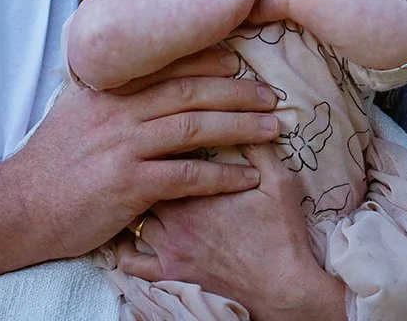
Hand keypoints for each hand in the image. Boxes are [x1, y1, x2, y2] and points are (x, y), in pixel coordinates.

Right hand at [5, 76, 280, 260]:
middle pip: (190, 92)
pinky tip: (247, 177)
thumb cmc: (48, 163)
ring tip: (272, 128)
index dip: (207, 61)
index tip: (238, 61)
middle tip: (269, 95)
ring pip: (194, 127)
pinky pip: (187, 176)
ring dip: (240, 127)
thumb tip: (132, 75)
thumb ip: (105, 93)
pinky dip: (221, 176)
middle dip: (236, 91)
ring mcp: (124, 147)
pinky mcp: (129, 185)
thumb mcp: (73, 111)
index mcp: (107, 91)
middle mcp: (118, 112)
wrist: (18, 208)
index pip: (166, 66)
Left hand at [115, 143, 344, 320]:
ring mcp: (169, 248)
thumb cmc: (281, 234)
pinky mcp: (169, 276)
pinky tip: (128, 236)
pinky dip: (123, 248)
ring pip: (130, 218)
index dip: (159, 144)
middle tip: (146, 163)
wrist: (283, 288)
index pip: (162, 153)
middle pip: (139, 183)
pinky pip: (129, 262)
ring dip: (132, 206)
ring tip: (136, 195)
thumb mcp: (279, 182)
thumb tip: (246, 117)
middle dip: (142, 171)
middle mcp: (175, 217)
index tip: (161, 138)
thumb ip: (258, 148)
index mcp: (198, 188)